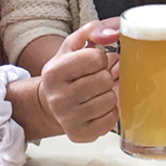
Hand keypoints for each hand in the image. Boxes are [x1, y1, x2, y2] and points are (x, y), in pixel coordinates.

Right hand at [36, 19, 119, 142]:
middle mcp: (57, 98)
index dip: (100, 59)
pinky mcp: (80, 134)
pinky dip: (110, 111)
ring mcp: (68, 119)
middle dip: (105, 76)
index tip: (92, 63)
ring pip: (110, 100)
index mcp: (54, 72)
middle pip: (105, 80)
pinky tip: (97, 107)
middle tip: (95, 79)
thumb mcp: (73, 46)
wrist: (50, 104)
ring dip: (108, 94)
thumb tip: (115, 31)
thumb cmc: (66, 73)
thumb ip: (93, 30)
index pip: (96, 58)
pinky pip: (112, 119)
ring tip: (96, 93)